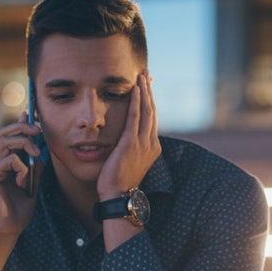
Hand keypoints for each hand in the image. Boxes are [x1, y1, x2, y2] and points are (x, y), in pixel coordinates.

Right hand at [0, 112, 42, 236]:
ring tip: (36, 152)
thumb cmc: (17, 212)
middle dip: (22, 127)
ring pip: (4, 141)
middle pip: (3, 133)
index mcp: (2, 163)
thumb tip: (39, 155)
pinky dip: (21, 166)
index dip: (18, 123)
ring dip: (23, 142)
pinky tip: (23, 180)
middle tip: (38, 130)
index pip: (8, 136)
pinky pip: (8, 160)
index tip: (29, 114)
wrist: (7, 230)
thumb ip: (34, 169)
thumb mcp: (31, 186)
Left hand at [97, 70, 160, 199]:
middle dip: (149, 92)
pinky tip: (134, 89)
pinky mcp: (131, 143)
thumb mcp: (129, 162)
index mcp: (152, 147)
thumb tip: (124, 139)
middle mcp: (151, 143)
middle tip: (146, 75)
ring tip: (141, 76)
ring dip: (144, 91)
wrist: (118, 195)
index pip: (152, 119)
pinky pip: (135, 117)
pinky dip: (136, 101)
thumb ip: (130, 147)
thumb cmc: (119, 182)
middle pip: (152, 111)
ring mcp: (143, 143)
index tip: (147, 87)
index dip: (150, 101)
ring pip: (146, 111)